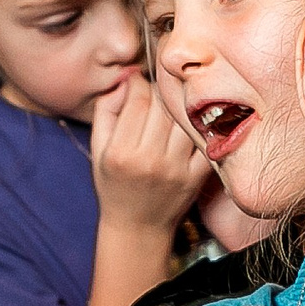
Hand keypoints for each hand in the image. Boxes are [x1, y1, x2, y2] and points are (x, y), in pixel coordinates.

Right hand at [91, 72, 210, 232]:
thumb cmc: (115, 185)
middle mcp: (150, 160)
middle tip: (157, 91)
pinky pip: (205, 138)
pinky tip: (191, 121)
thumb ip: (107, 110)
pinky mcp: (197, 177)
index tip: (137, 81)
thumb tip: (128, 77)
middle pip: (164, 105)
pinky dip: (200, 124)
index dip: (138, 82)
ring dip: (180, 104)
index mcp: (121, 152)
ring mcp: (177, 169)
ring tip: (172, 105)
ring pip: (185, 117)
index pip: (138, 99)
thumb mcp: (99, 149)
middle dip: (160, 90)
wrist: (138, 228)